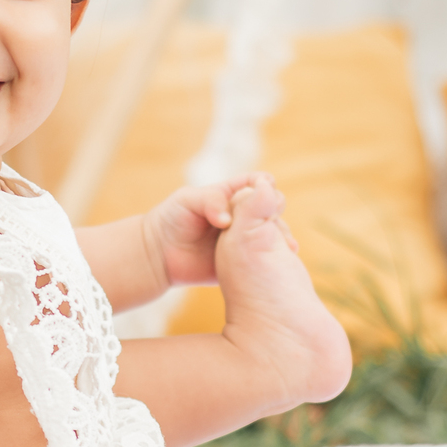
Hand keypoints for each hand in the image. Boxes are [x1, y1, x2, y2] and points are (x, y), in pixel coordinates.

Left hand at [143, 174, 297, 290]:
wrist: (159, 254)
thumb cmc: (171, 218)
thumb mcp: (187, 200)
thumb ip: (209, 201)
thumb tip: (228, 221)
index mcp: (231, 196)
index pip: (256, 183)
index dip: (265, 184)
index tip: (268, 189)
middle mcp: (242, 217)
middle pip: (270, 208)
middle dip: (277, 210)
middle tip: (274, 219)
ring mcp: (244, 240)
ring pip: (271, 234)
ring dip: (282, 237)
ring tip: (287, 245)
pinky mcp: (243, 263)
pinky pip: (262, 261)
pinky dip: (275, 261)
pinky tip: (281, 262)